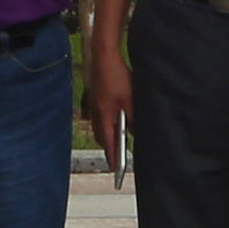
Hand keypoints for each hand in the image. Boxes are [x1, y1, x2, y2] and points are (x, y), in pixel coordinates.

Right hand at [87, 45, 131, 167]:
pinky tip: (117, 120)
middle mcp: (96, 114)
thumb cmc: (117, 78)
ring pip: (101, 127)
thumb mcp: (131, 100)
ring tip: (120, 140)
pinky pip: (100, 118)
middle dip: (110, 147)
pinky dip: (108, 124)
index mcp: (105, 116)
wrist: (104, 57)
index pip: (109, 143)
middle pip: (103, 137)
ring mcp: (94, 106)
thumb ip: (133, 119)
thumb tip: (134, 132)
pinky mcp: (96, 99)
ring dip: (109, 134)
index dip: (112, 158)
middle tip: (119, 156)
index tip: (115, 170)